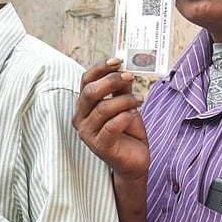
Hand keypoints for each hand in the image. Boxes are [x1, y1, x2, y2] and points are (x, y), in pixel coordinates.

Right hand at [72, 58, 148, 181]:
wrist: (134, 161)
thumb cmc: (127, 131)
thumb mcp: (125, 104)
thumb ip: (121, 89)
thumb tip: (124, 68)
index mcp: (84, 105)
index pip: (86, 81)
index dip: (100, 68)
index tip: (117, 61)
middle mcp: (81, 118)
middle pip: (91, 92)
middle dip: (112, 81)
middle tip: (131, 77)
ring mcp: (88, 134)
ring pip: (103, 108)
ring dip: (125, 100)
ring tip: (140, 100)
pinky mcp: (100, 146)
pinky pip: (112, 126)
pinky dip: (125, 116)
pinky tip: (135, 114)